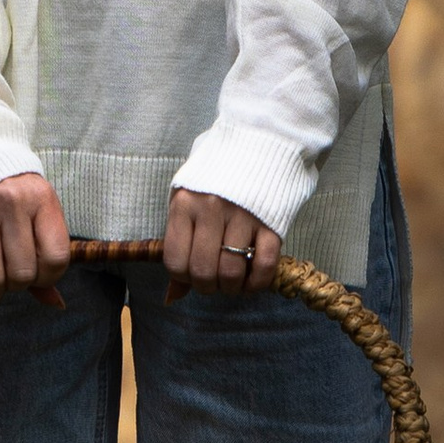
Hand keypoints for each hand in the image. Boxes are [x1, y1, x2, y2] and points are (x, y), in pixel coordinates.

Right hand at [0, 173, 71, 338]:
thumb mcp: (38, 213)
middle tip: (13, 273)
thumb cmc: (13, 194)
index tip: (39, 272)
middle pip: (23, 272)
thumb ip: (46, 257)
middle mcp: (10, 205)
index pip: (56, 258)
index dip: (49, 276)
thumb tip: (56, 304)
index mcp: (41, 199)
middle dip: (20, 284)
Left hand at [162, 185, 281, 297]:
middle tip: (214, 282)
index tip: (192, 274)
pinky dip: (258, 282)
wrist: (258, 145)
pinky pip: (264, 265)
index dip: (184, 278)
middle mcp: (211, 209)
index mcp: (184, 204)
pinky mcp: (271, 222)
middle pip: (204, 272)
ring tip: (233, 281)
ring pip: (232, 272)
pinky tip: (253, 280)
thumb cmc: (215, 178)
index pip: (175, 262)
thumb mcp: (187, 202)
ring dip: (232, 287)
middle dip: (208, 287)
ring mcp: (243, 215)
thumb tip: (172, 297)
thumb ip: (179, 245)